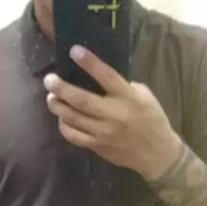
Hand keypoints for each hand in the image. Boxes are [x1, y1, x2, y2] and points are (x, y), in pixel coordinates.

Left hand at [44, 45, 181, 180]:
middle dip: (61, 88)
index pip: (106, 76)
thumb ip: (123, 86)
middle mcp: (114, 115)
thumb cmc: (152, 120)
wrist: (157, 154)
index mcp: (128, 98)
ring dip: (58, 106)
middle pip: (81, 99)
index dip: (89, 62)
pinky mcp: (97, 146)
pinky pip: (74, 135)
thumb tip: (100, 78)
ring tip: (51, 97)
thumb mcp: (145, 97)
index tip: (74, 51)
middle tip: (49, 80)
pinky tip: (62, 118)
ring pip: (73, 118)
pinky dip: (64, 126)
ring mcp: (104, 132)